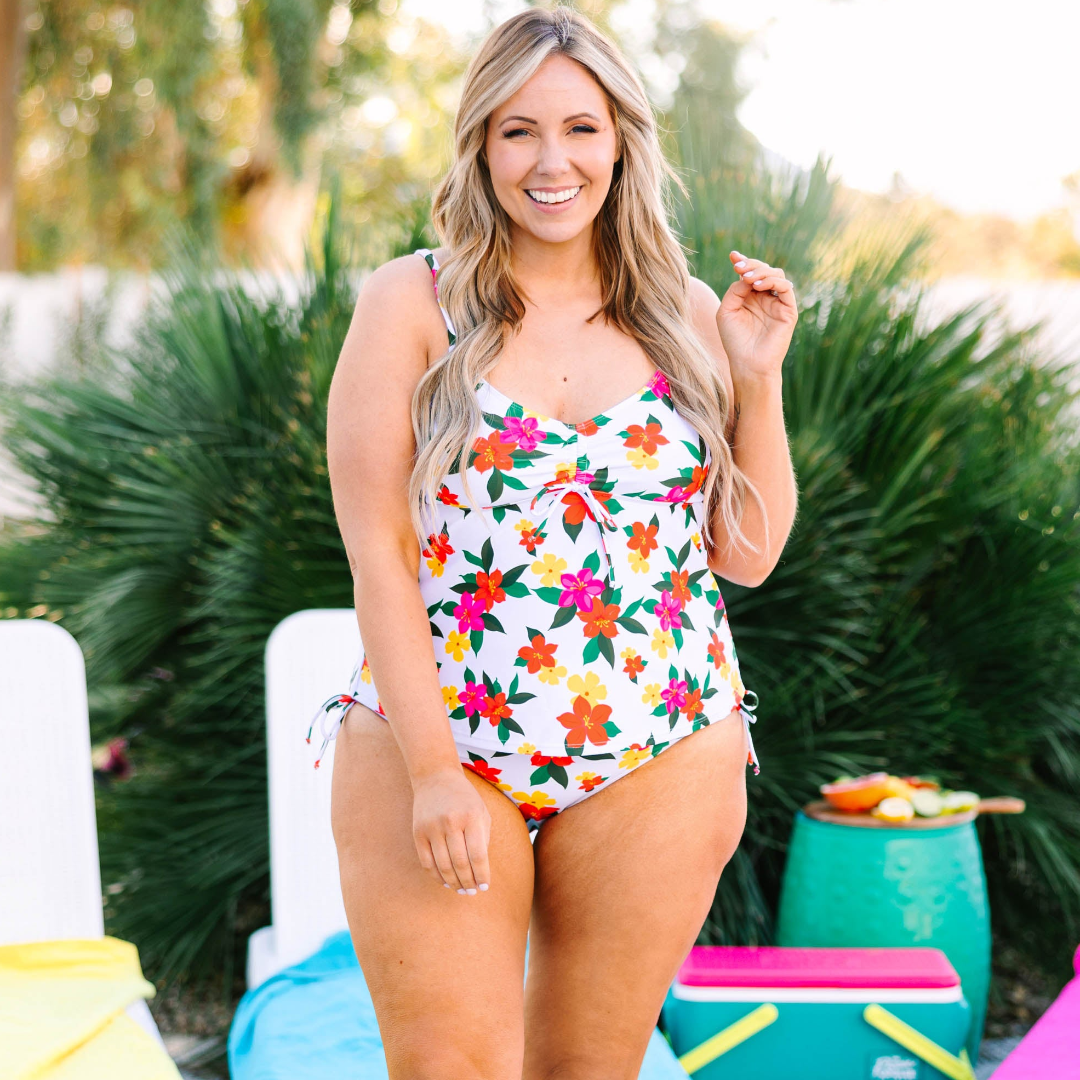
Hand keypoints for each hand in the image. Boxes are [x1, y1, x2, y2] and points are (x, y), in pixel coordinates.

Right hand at [411, 767, 491, 893]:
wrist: (436, 777)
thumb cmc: (465, 798)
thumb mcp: (481, 812)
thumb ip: (483, 840)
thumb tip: (480, 871)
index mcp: (472, 816)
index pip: (478, 855)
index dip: (482, 875)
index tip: (484, 887)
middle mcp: (451, 822)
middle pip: (460, 863)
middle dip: (468, 882)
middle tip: (472, 892)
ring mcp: (432, 827)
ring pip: (443, 866)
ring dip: (454, 883)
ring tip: (461, 890)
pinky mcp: (418, 832)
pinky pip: (427, 862)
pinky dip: (437, 876)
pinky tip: (445, 881)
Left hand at [717, 250, 797, 382]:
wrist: (748, 364)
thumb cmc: (735, 340)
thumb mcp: (727, 311)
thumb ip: (735, 290)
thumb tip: (747, 275)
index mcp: (749, 297)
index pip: (749, 273)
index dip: (743, 262)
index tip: (733, 255)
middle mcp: (764, 297)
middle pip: (763, 270)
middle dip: (751, 265)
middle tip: (739, 267)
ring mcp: (777, 303)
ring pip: (776, 275)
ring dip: (762, 272)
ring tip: (748, 279)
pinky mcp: (788, 310)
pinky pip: (786, 288)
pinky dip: (773, 281)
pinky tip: (758, 286)